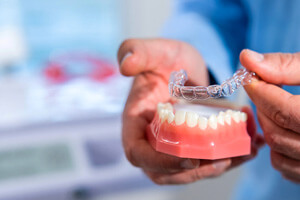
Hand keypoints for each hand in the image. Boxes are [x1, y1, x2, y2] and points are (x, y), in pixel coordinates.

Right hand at [118, 39, 262, 183]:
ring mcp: (170, 145)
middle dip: (193, 171)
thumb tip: (126, 66)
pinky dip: (226, 160)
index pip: (138, 153)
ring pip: (186, 170)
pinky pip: (203, 161)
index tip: (189, 158)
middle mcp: (150, 139)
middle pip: (164, 171)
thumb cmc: (165, 59)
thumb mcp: (153, 51)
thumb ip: (135, 52)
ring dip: (213, 168)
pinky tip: (249, 149)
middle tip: (222, 160)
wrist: (183, 66)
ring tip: (240, 155)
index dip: (160, 163)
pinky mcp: (189, 145)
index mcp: (135, 122)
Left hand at [241, 49, 299, 182]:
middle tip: (264, 88)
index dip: (259, 92)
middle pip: (277, 132)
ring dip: (268, 125)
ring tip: (276, 106)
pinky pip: (285, 166)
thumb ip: (286, 65)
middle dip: (263, 107)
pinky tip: (286, 127)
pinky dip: (277, 147)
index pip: (284, 111)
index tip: (249, 77)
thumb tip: (246, 58)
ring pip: (278, 150)